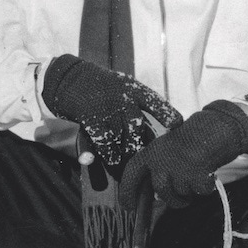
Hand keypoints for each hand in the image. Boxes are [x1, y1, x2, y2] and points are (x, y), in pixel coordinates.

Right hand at [41, 54, 180, 166]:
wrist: (70, 78)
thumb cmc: (103, 87)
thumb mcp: (123, 87)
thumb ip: (139, 106)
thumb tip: (164, 126)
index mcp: (134, 90)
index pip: (155, 102)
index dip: (167, 114)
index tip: (177, 125)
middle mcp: (123, 99)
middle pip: (139, 129)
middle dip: (143, 147)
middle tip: (148, 162)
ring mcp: (107, 110)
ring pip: (123, 140)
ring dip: (127, 156)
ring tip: (131, 168)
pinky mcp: (92, 120)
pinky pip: (104, 144)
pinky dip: (108, 156)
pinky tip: (113, 162)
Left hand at [119, 101, 247, 209]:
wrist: (215, 129)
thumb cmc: (191, 142)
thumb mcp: (166, 150)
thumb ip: (157, 170)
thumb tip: (154, 198)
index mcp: (151, 151)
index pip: (131, 173)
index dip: (127, 192)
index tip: (128, 207)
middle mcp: (161, 160)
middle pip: (161, 190)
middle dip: (171, 199)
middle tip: (182, 199)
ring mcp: (179, 167)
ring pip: (181, 194)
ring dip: (190, 192)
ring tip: (197, 176)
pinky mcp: (196, 174)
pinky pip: (199, 192)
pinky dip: (206, 188)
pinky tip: (208, 174)